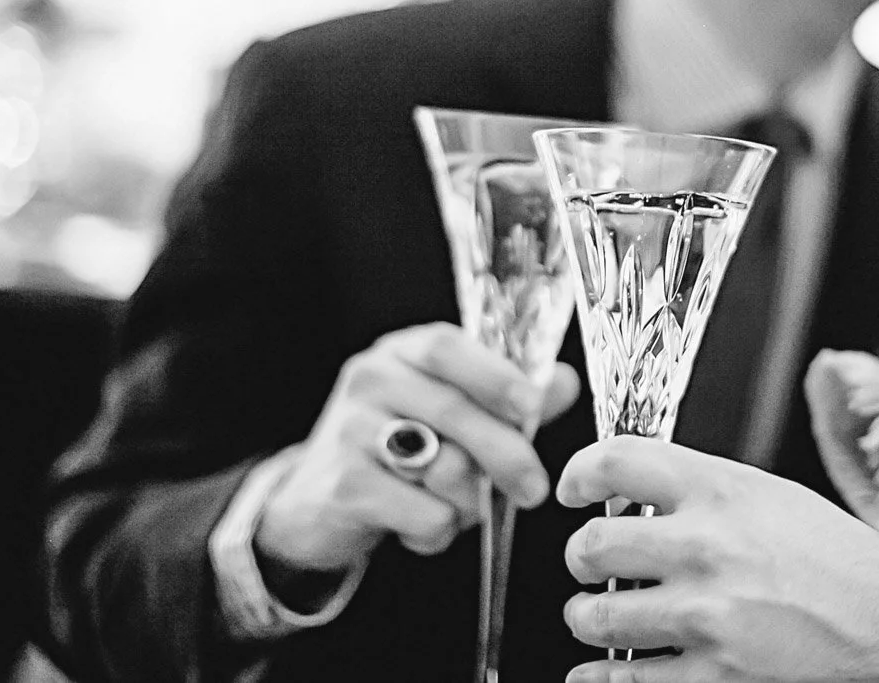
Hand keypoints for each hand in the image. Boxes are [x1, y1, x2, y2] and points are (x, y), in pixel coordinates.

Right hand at [256, 324, 579, 575]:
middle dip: (506, 455)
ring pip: (443, 467)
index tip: (532, 407)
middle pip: (453, 411)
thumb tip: (564, 382)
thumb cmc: (395, 449)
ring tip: (458, 506)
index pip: (446, 347)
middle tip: (534, 489)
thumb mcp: (446, 412)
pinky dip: (438, 530)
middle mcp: (370, 380)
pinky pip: (422, 513)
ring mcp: (349, 431)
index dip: (494, 375)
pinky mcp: (342, 486)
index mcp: (401, 352)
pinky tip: (420, 525)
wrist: (314, 502)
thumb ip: (505, 398)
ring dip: (469, 501)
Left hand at [557, 437, 878, 682]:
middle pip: (589, 545)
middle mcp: (705, 546)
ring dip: (589, 619)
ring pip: (594, 617)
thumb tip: (639, 496)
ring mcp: (706, 616)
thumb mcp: (775, 498)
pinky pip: (621, 682)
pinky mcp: (714, 677)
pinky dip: (599, 679)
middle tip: (591, 566)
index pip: (615, 460)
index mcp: (721, 490)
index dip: (579, 473)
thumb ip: (706, 491)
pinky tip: (601, 672)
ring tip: (601, 618)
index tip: (573, 490)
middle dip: (581, 559)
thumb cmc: (842, 561)